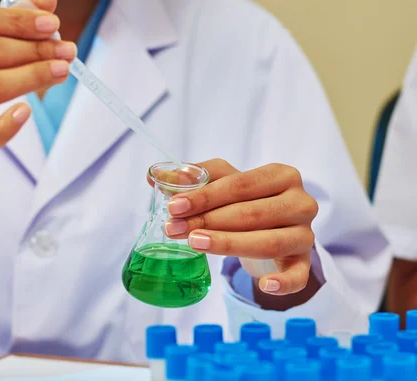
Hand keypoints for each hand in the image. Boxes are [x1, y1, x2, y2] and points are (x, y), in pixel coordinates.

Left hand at [162, 159, 318, 295]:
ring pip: (268, 242)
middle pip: (250, 213)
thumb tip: (155, 175)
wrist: (274, 229)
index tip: (173, 206)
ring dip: (228, 244)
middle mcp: (300, 202)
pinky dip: (284, 282)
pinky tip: (264, 286)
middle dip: (208, 221)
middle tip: (174, 228)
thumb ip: (195, 178)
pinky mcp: (305, 262)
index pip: (240, 184)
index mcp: (282, 175)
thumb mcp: (224, 184)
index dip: (205, 195)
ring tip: (195, 244)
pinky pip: (298, 276)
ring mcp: (305, 233)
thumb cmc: (247, 202)